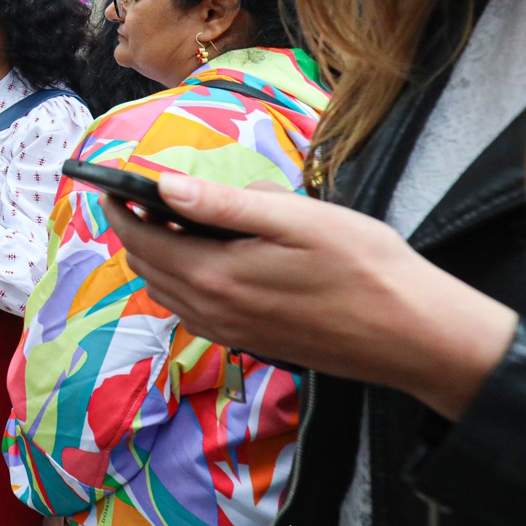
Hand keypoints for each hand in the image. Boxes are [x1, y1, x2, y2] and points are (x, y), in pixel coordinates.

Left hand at [110, 173, 518, 420]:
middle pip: (146, 266)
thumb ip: (222, 205)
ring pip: (166, 291)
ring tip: (175, 220)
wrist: (414, 336)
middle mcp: (212, 311)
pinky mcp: (249, 342)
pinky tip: (211, 258)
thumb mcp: (294, 218)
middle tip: (145, 194)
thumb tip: (163, 185)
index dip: (119, 208)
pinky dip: (183, 281)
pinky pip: (193, 311)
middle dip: (135, 229)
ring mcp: (229, 332)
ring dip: (158, 256)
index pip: (139, 239)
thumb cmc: (365, 267)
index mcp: (215, 276)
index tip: (111, 183)